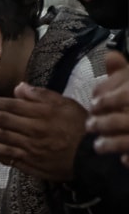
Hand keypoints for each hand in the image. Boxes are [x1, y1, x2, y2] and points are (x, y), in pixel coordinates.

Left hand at [0, 84, 87, 182]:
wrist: (89, 156)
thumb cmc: (79, 126)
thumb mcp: (65, 104)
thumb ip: (41, 95)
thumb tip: (19, 87)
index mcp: (42, 114)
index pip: (12, 107)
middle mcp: (33, 130)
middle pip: (2, 122)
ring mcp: (30, 147)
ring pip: (1, 138)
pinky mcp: (29, 162)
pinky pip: (7, 155)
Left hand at [88, 51, 128, 166]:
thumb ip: (123, 73)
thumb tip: (110, 55)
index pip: (126, 94)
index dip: (108, 98)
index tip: (94, 103)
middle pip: (125, 118)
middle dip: (104, 122)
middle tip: (90, 125)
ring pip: (128, 140)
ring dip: (110, 143)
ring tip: (98, 145)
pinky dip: (128, 158)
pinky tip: (121, 158)